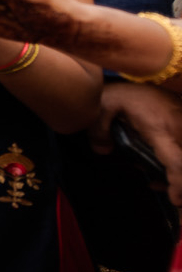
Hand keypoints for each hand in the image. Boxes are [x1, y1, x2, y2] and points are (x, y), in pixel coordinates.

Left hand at [94, 84, 181, 206]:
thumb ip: (98, 130)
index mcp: (160, 129)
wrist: (141, 72)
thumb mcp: (102, 108)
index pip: (176, 161)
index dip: (179, 182)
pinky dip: (179, 166)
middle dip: (181, 182)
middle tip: (175, 197)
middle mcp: (178, 129)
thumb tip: (102, 151)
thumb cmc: (120, 92)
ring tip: (170, 189)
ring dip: (180, 174)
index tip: (176, 200)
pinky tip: (166, 176)